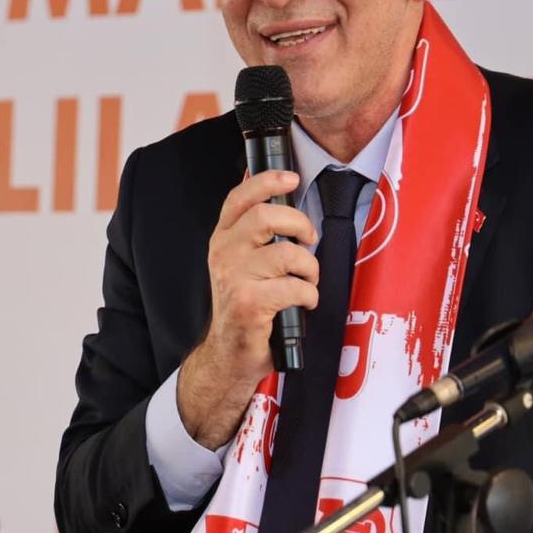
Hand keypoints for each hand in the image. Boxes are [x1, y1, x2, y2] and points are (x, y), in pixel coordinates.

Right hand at [177, 170, 318, 448]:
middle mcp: (223, 254)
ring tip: (308, 280)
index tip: (292, 178)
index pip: (239, 198)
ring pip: (286, 253)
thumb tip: (277, 192)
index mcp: (222, 239)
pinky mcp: (248, 303)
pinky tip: (304, 303)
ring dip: (309, 268)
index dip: (266, 181)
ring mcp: (233, 279)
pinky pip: (294, 287)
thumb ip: (256, 232)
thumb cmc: (246, 306)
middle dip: (299, 223)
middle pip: (265, 217)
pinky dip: (309, 295)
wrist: (229, 354)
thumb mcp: (243, 263)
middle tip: (309, 238)